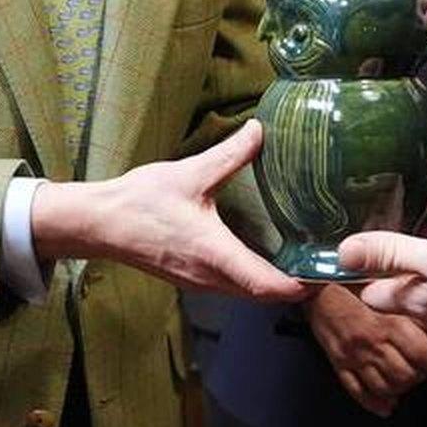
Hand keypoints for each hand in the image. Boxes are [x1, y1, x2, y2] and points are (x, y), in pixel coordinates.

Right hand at [29, 122, 306, 301]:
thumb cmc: (140, 202)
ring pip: (249, 294)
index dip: (302, 285)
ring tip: (301, 256)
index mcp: (215, 254)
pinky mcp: (192, 279)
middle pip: (266, 296)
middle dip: (297, 285)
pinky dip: (255, 277)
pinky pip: (233, 287)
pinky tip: (265, 252)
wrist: (98, 225)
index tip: (328, 272)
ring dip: (276, 282)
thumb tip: (261, 130)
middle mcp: (211, 278)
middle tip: (324, 261)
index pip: (269, 286)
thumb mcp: (189, 173)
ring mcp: (200, 283)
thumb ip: (229, 155)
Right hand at [306, 281, 426, 415]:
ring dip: (400, 388)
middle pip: (406, 376)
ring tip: (406, 378)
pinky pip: (359, 392)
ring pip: (386, 388)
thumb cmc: (352, 282)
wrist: (315, 287)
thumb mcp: (387, 287)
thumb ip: (409, 305)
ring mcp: (354, 357)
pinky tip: (387, 403)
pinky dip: (376, 402)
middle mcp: (372, 343)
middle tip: (424, 368)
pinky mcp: (339, 364)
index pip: (423, 355)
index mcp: (387, 323)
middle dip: (420, 375)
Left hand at [336, 231, 426, 342]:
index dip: (364, 275)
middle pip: (397, 300)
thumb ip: (390, 253)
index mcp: (410, 302)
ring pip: (425, 305)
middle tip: (399, 251)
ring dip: (422, 286)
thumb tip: (343, 252)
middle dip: (394, 280)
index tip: (364, 255)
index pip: (370, 294)